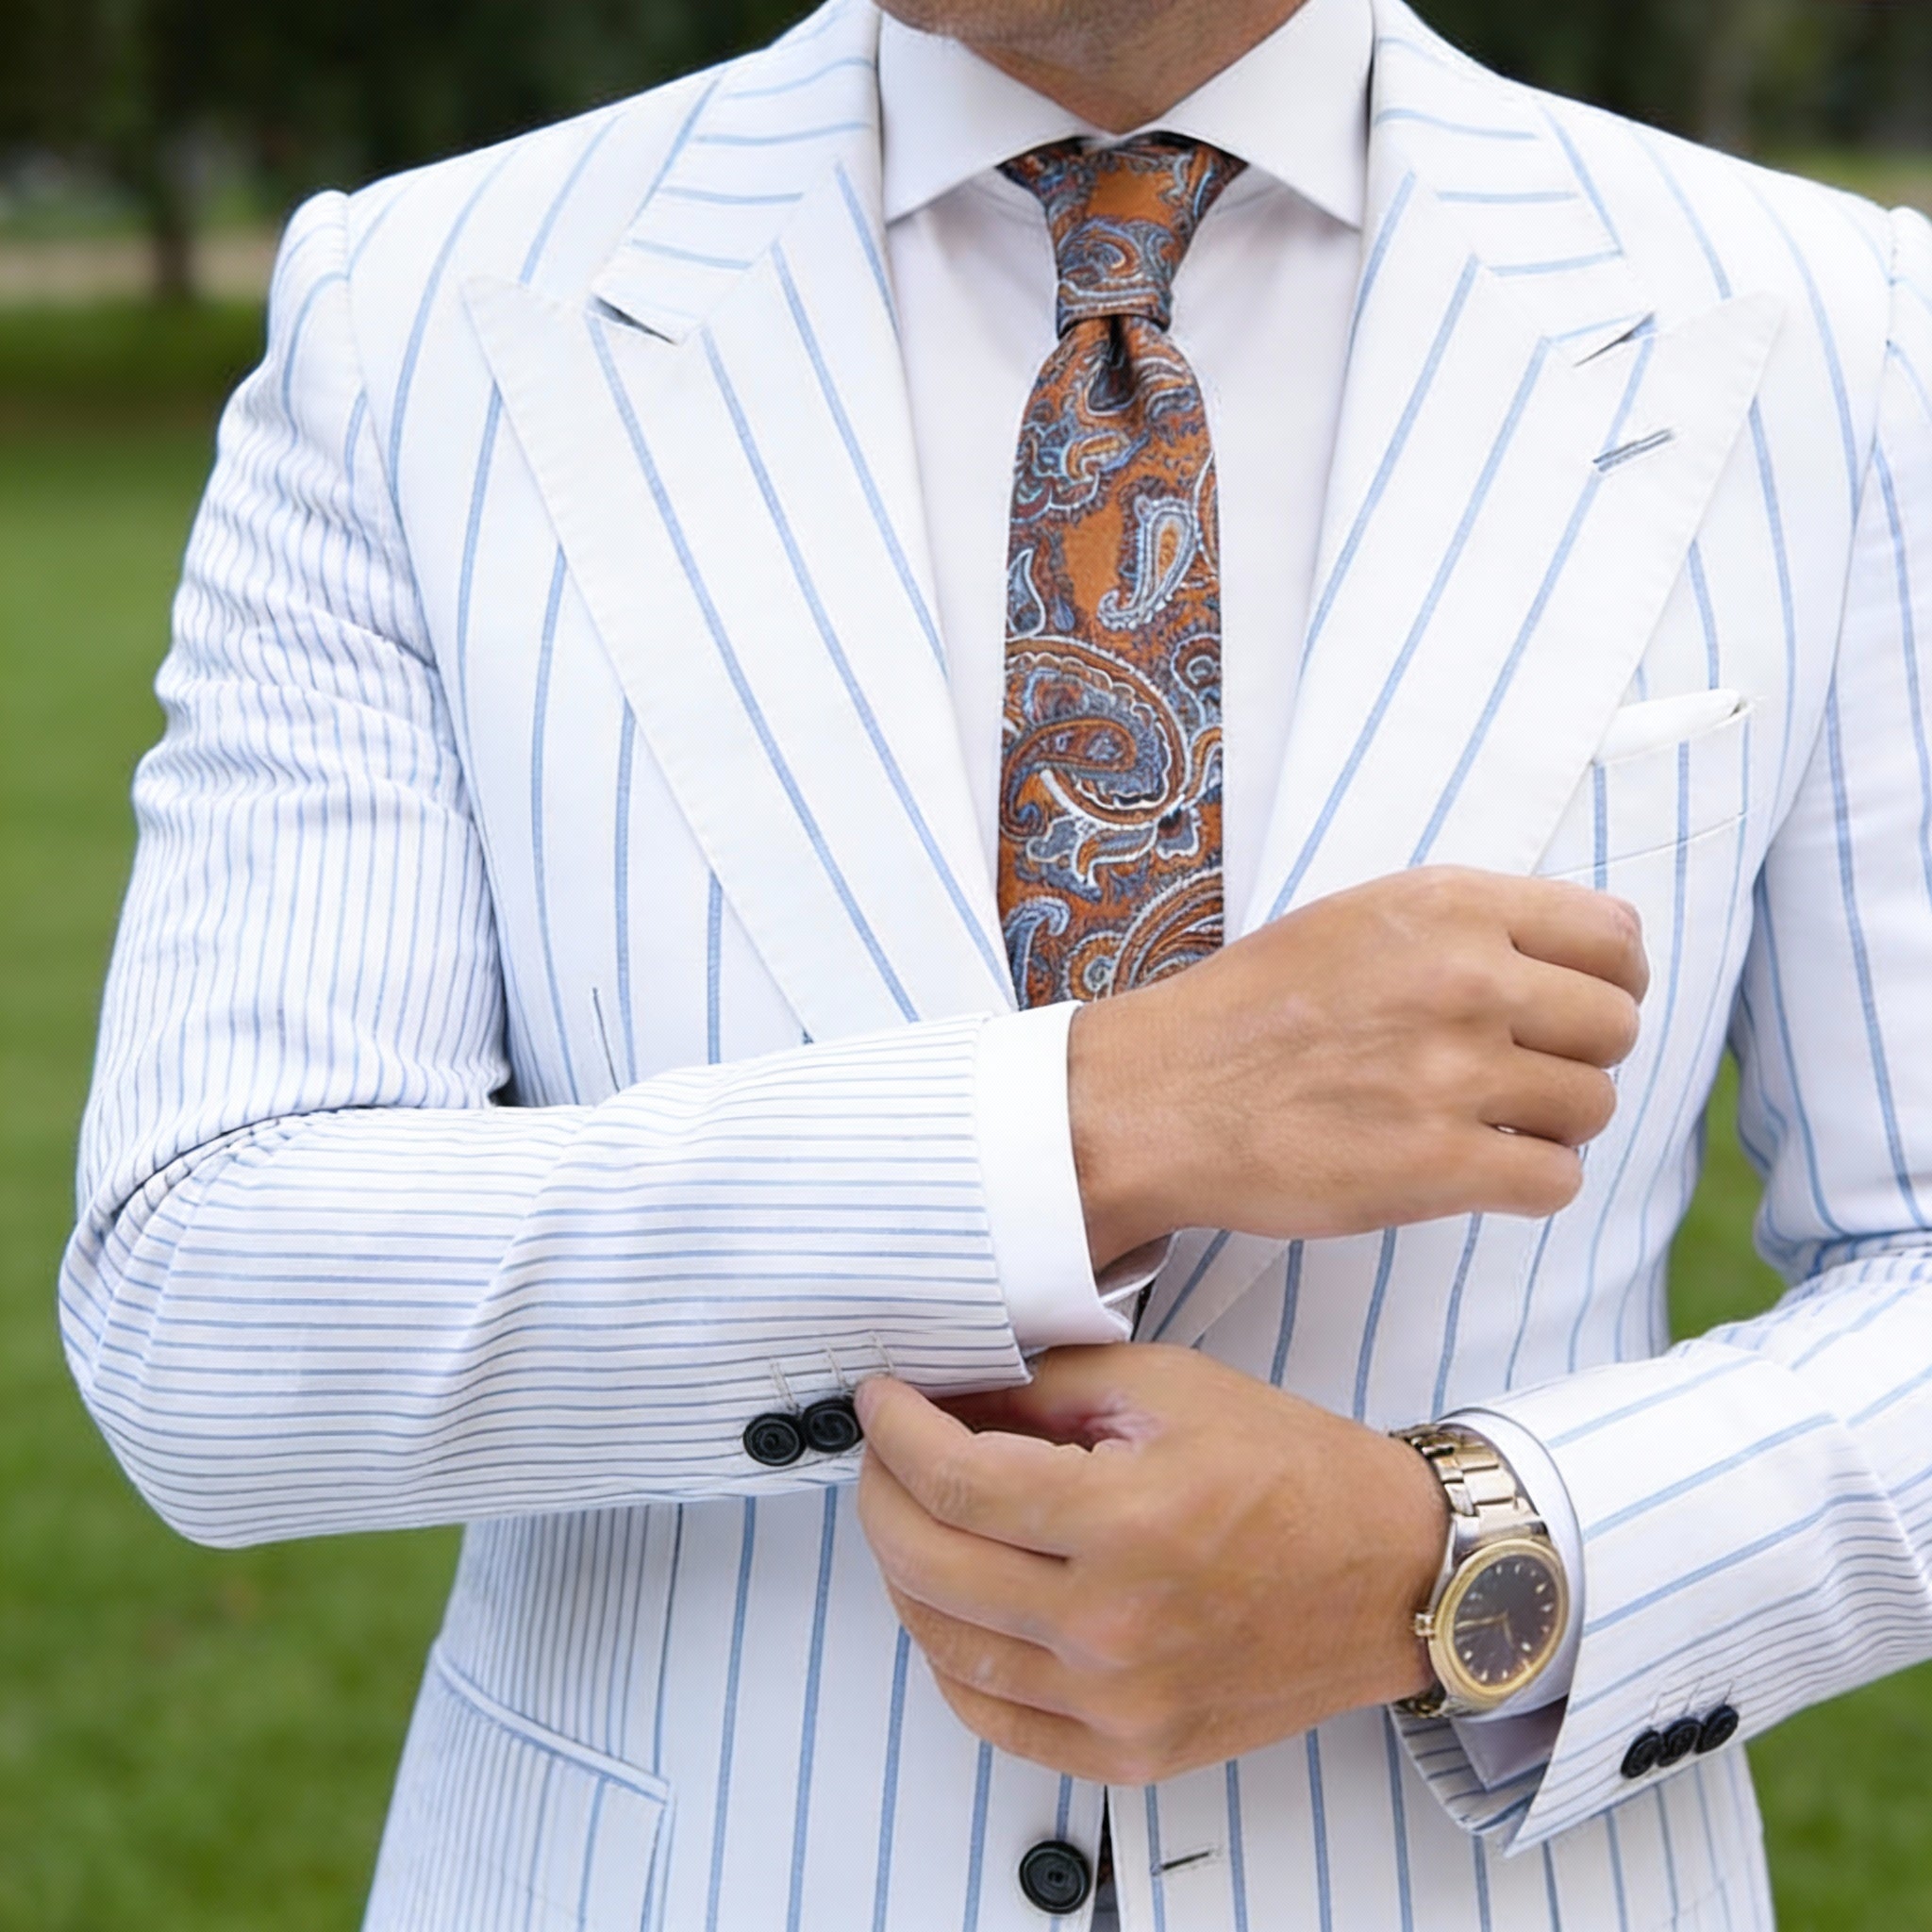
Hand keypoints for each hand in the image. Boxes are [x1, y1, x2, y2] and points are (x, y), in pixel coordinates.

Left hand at [854, 1345, 1448, 1784]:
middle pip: (927, 1565)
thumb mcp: (1167, 1388)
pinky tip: (956, 1600)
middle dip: (881, 1492)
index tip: (879, 1399)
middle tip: (886, 1449)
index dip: (893, 1431)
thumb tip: (946, 1396)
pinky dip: (951, 1655)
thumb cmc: (1291, 1470)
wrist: (1394, 1576)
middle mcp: (1114, 1629)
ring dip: (906, 1570)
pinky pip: (993, 1716)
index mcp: (1128, 1523)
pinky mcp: (1131, 1755)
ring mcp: (1119, 1707)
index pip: (954, 1482)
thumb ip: (1042, 1389)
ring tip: (917, 1515)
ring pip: (945, 1645)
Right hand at [1071, 866, 1648, 1268]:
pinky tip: (1478, 1172)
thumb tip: (1583, 957)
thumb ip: (1467, 926)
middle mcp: (1465, 978)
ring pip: (1595, 1107)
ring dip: (1554, 1126)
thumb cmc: (1251, 1010)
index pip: (1616, 937)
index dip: (1610, 982)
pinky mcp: (1440, 1166)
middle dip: (1579, 1057)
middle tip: (1518, 1077)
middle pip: (1616, 1027)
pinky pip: (1557, 1182)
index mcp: (1449, 905)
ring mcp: (1455, 1074)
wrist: (1157, 1098)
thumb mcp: (1358, 919)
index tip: (1573, 1010)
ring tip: (1488, 1126)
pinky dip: (1531, 1185)